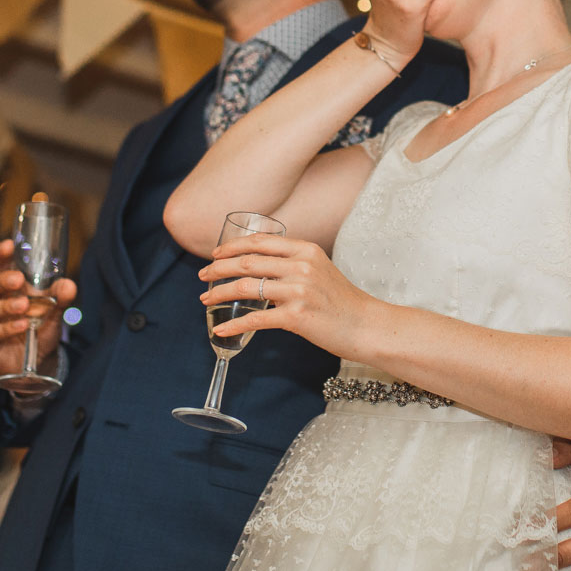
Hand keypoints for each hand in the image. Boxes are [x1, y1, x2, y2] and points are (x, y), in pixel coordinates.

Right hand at [0, 240, 75, 382]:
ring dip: (6, 307)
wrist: (35, 360)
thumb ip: (60, 298)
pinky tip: (21, 325)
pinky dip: (7, 328)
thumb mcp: (53, 311)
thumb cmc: (39, 328)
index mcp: (2, 285)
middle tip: (17, 280)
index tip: (9, 245)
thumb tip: (68, 285)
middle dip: (2, 281)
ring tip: (23, 306)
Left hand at [199, 234, 375, 358]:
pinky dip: (234, 324)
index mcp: (306, 250)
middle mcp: (301, 266)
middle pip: (248, 261)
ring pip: (247, 287)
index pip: (260, 241)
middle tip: (203, 276)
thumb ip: (294, 264)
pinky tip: (221, 328)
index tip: (215, 254)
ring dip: (220, 293)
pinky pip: (256, 319)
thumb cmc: (342, 301)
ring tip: (205, 299)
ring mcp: (299, 291)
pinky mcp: (297, 316)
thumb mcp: (320, 270)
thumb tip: (262, 268)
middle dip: (218, 268)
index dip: (232, 246)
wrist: (366, 326)